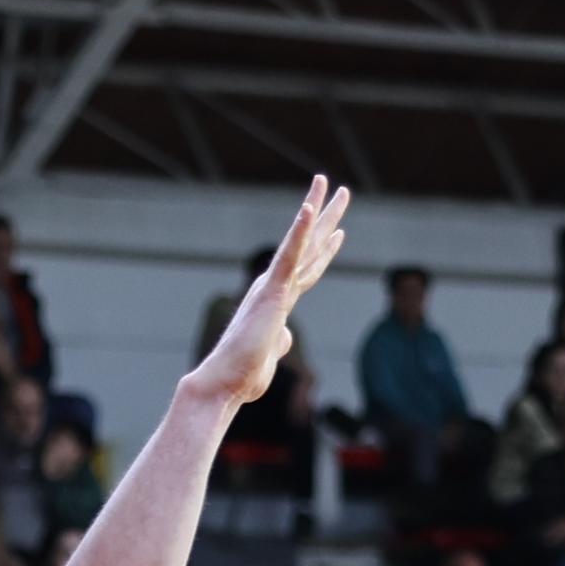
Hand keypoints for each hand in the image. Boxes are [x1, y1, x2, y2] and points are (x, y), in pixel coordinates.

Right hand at [181, 177, 352, 409]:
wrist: (224, 382)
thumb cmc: (243, 373)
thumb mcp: (270, 354)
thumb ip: (280, 340)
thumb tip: (286, 337)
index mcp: (277, 298)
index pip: (307, 267)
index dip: (324, 247)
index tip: (338, 228)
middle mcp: (276, 286)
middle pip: (309, 245)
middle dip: (327, 217)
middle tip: (340, 190)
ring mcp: (274, 286)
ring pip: (302, 241)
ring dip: (316, 210)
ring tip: (326, 182)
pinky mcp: (272, 292)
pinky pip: (289, 255)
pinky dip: (300, 232)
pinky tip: (309, 209)